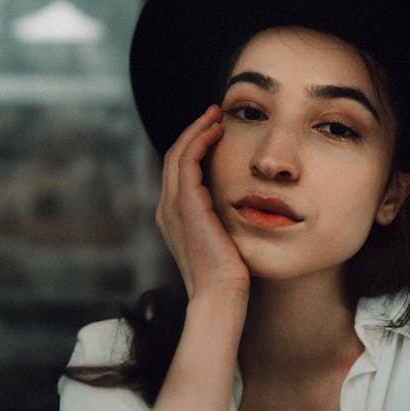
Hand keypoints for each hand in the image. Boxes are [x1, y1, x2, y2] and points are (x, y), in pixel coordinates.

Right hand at [156, 105, 249, 300]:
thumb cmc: (229, 275)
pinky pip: (187, 162)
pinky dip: (199, 141)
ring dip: (196, 130)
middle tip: (214, 114)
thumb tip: (242, 206)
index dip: (193, 147)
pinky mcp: (186, 206)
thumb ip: (222, 220)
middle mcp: (167, 210)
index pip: (178, 172)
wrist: (221, 295)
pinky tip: (217, 132)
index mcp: (174, 218)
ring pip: (177, 154)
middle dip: (193, 132)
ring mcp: (173, 207)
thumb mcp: (223, 240)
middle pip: (173, 157)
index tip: (215, 131)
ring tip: (216, 116)